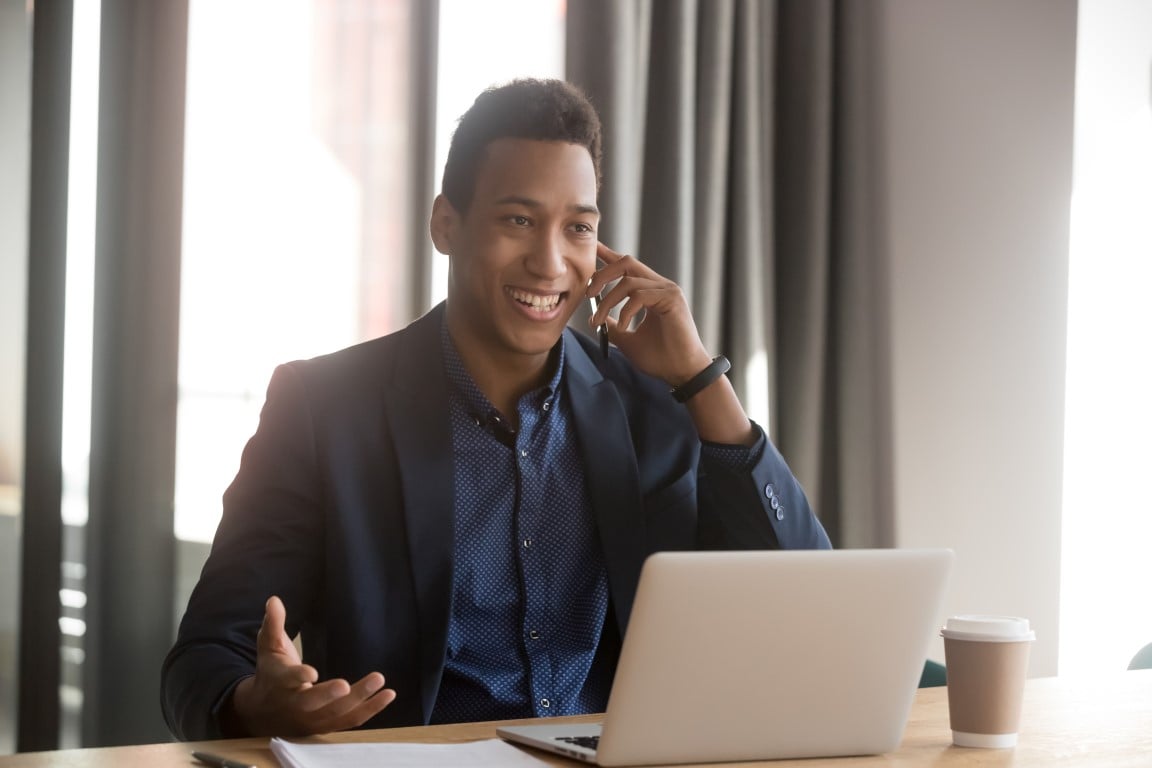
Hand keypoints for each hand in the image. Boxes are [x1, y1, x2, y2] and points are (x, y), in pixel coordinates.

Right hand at [226, 596, 395, 735]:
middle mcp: (296, 704)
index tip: (311, 672)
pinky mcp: (327, 725)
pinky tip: (388, 695)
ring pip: (337, 713)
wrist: (262, 714)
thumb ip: (274, 624)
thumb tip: (274, 599)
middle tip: (346, 684)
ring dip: (360, 699)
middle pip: (313, 702)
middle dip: (330, 695)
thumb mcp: (268, 648)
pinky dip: (370, 710)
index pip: (288, 680)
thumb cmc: (271, 673)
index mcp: (280, 682)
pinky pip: (350, 721)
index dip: (299, 677)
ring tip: (380, 680)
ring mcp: (312, 718)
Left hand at [586, 242, 712, 385]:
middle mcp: (660, 286)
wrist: (682, 373)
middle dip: (602, 274)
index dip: (609, 255)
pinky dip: (626, 311)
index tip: (593, 248)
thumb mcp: (628, 339)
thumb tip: (595, 318)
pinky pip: (640, 295)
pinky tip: (624, 327)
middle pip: (626, 262)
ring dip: (607, 301)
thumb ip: (613, 325)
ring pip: (628, 281)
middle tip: (587, 293)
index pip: (627, 266)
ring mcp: (668, 290)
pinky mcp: (672, 299)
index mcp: (651, 291)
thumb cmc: (661, 358)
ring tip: (598, 321)